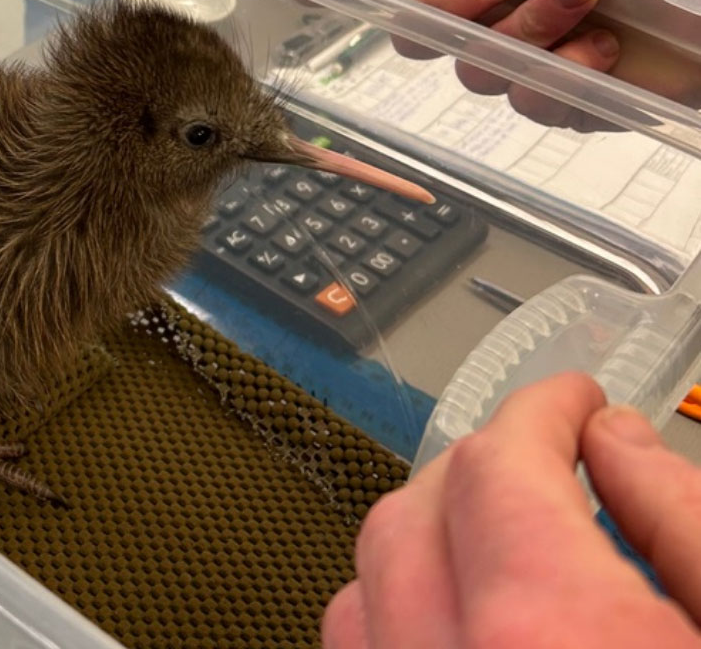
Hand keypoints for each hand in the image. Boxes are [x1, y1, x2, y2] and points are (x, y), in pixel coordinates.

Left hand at [323, 372, 700, 648]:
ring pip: (363, 593)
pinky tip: (466, 624)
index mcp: (551, 632)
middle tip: (544, 465)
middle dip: (475, 471)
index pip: (494, 468)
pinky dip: (398, 618)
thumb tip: (617, 441)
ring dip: (423, 543)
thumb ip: (680, 518)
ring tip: (506, 542)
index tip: (571, 405)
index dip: (536, 415)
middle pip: (407, 521)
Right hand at [332, 0, 700, 129]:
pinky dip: (564, 77)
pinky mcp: (562, 102)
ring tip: (586, 0)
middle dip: (452, 6)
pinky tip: (603, 53)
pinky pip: (528, 104)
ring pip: (478, 71)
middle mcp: (498, 13)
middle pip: (422, 35)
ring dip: (529, 33)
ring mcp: (528, 60)